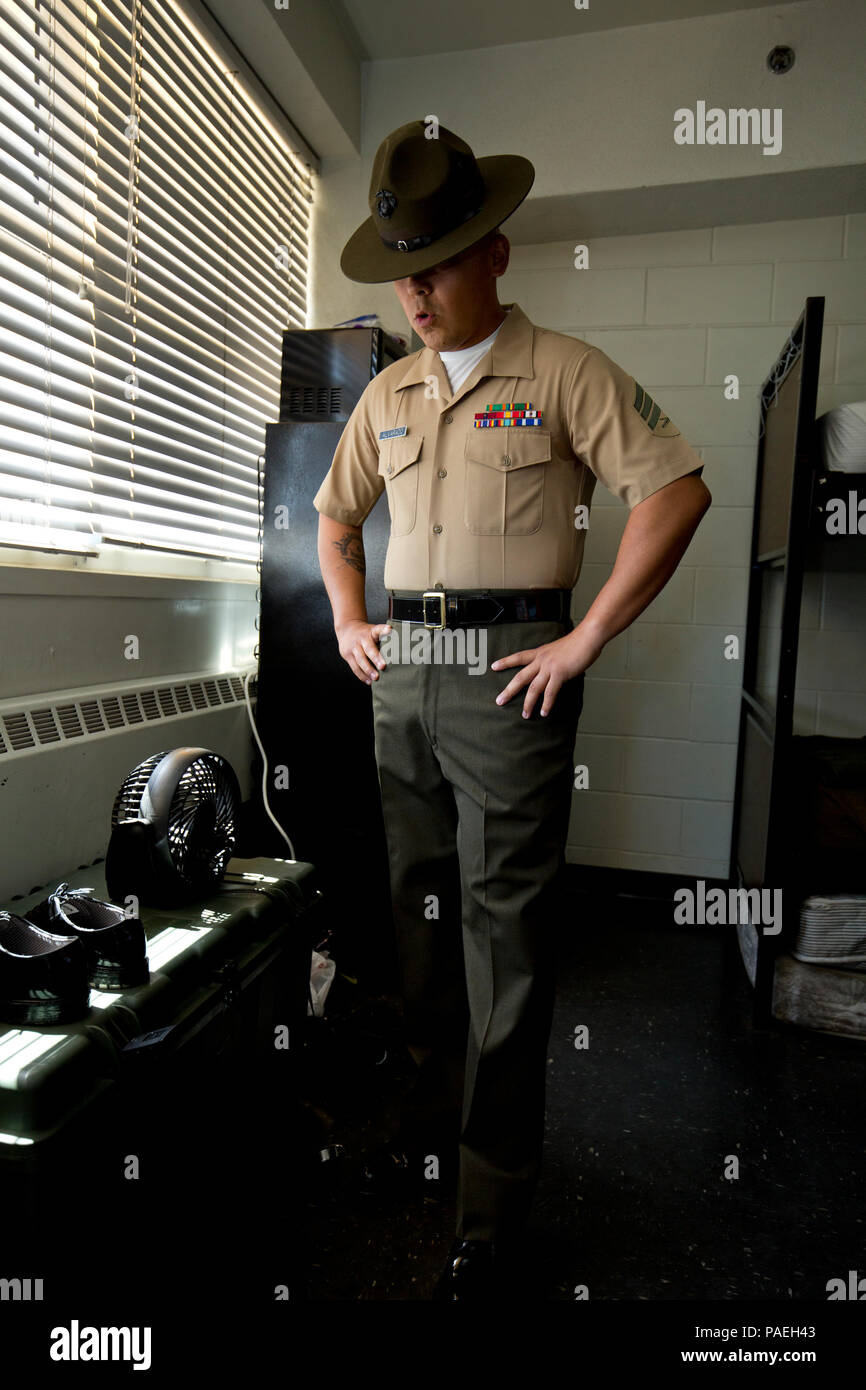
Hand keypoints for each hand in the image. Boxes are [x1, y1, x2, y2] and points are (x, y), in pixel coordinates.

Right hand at [335, 619, 391, 684]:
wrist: (347, 629)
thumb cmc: (366, 634)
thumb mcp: (374, 631)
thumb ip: (384, 638)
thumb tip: (401, 650)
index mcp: (371, 631)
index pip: (378, 629)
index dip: (384, 629)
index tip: (390, 630)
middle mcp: (362, 638)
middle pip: (368, 648)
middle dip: (376, 658)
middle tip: (383, 666)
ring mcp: (353, 647)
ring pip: (360, 660)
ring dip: (368, 670)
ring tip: (376, 678)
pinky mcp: (347, 655)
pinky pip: (355, 667)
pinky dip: (362, 675)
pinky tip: (369, 681)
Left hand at [490, 624, 605, 717]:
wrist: (588, 637)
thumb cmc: (578, 642)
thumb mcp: (559, 649)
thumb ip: (553, 660)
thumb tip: (553, 670)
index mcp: (540, 652)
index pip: (518, 657)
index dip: (505, 662)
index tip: (493, 666)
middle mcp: (541, 660)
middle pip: (520, 677)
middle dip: (509, 690)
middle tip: (499, 701)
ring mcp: (550, 667)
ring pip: (534, 688)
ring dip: (528, 703)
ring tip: (525, 715)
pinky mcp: (560, 674)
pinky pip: (550, 692)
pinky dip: (546, 704)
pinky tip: (544, 713)